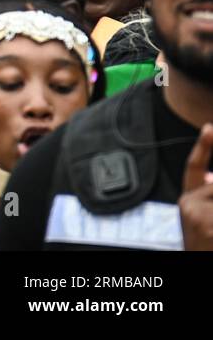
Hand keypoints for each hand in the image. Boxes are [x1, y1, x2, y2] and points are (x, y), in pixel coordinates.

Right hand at [179, 124, 212, 249]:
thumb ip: (206, 196)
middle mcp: (188, 204)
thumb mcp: (201, 219)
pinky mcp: (206, 225)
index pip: (194, 167)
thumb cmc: (203, 246)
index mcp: (188, 201)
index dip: (203, 146)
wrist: (192, 270)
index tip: (209, 127)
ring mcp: (198, 215)